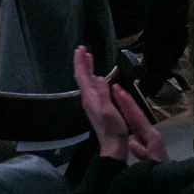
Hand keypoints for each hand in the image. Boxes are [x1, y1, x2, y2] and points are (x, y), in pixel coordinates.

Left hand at [73, 46, 169, 162]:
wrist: (113, 145)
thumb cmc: (112, 128)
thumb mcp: (108, 109)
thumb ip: (103, 92)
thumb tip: (100, 77)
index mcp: (89, 97)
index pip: (81, 75)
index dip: (80, 61)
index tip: (80, 48)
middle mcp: (88, 98)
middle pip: (83, 77)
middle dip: (82, 62)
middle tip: (83, 49)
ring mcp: (93, 102)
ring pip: (88, 81)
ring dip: (88, 69)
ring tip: (89, 58)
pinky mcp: (98, 106)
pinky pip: (94, 87)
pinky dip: (94, 78)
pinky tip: (99, 78)